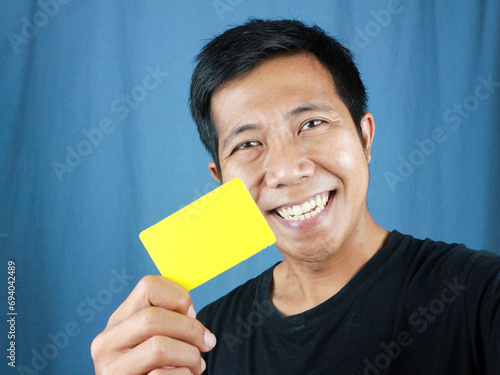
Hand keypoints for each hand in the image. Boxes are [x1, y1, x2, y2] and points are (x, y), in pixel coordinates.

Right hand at [91, 275, 216, 373]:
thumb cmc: (156, 367)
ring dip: (190, 355)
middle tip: (207, 342)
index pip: (148, 286)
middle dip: (190, 329)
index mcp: (117, 322)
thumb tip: (189, 313)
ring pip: (159, 347)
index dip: (179, 296)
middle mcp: (106, 343)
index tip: (192, 313)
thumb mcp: (153, 338)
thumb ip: (166, 320)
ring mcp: (112, 370)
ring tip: (196, 366)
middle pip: (153, 318)